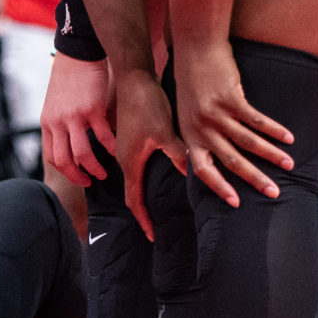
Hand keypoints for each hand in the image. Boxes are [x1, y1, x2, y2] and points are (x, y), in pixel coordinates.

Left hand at [38, 53, 113, 188]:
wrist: (78, 53)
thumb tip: (71, 142)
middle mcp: (57, 122)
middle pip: (63, 160)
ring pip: (82, 153)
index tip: (78, 176)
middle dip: (77, 176)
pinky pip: (103, 136)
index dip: (65, 170)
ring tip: (105, 172)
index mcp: (47, 122)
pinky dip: (111, 148)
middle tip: (90, 181)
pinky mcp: (91, 109)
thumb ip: (60, 123)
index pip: (52, 156)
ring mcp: (74, 116)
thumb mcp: (56, 103)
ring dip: (94, 167)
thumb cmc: (70, 77)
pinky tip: (117, 151)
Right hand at [109, 67, 184, 237]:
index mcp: (130, 162)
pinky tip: (159, 180)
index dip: (144, 220)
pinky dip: (146, 181)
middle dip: (144, 214)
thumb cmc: (146, 104)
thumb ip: (177, 153)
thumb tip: (192, 174)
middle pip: (133, 195)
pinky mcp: (131, 141)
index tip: (152, 237)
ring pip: (136, 181)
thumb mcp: (164, 131)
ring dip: (145, 197)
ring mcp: (126, 150)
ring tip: (159, 210)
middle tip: (157, 230)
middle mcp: (125, 160)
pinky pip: (138, 168)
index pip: (135, 201)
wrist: (133, 80)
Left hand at [172, 41, 291, 207]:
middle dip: (255, 179)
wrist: (194, 49)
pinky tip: (289, 138)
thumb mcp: (187, 113)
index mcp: (190, 135)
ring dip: (272, 155)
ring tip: (289, 165)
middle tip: (274, 192)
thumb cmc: (192, 82)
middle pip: (232, 161)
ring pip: (248, 142)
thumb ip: (198, 135)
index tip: (236, 203)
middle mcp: (202, 128)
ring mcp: (217, 114)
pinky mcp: (231, 98)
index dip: (219, 187)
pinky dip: (275, 131)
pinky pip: (257, 120)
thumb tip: (209, 158)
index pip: (203, 170)